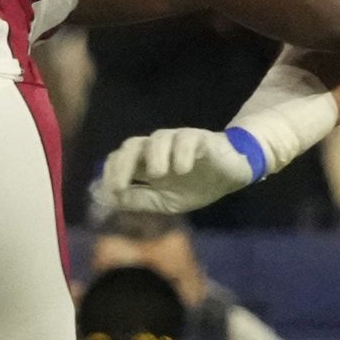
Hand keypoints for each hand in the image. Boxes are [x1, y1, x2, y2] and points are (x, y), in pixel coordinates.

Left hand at [93, 126, 259, 215]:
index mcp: (145, 163)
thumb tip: (112, 200)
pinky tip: (183, 169)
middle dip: (122, 165)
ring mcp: (178, 141)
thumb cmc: (196, 186)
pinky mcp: (200, 138)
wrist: (231, 174)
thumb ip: (140, 200)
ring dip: (154, 156)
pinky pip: (187, 139)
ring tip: (158, 175)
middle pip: (132, 145)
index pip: (119, 159)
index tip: (108, 193)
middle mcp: (157, 148)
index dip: (110, 174)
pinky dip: (182, 153)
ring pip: (158, 139)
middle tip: (119, 186)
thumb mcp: (165, 202)